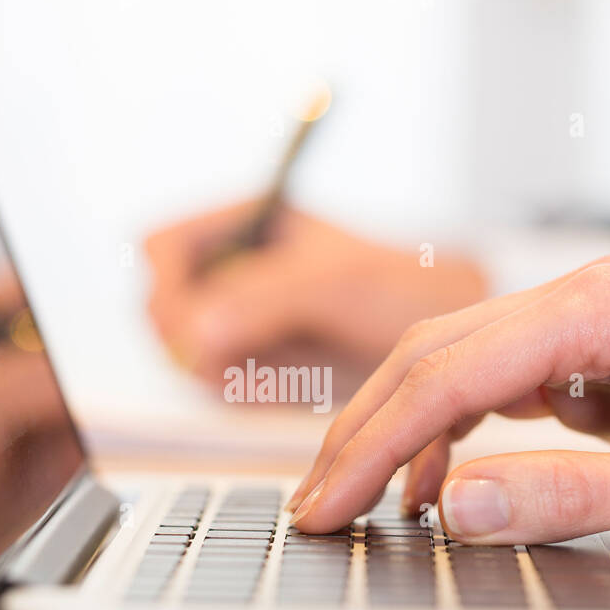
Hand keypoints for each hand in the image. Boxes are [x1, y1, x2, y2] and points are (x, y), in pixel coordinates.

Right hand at [144, 201, 485, 381]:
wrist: (448, 337)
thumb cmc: (402, 284)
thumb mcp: (331, 282)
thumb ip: (261, 300)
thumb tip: (197, 332)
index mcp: (245, 221)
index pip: (161, 247)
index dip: (169, 286)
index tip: (196, 321)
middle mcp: (234, 268)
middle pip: (165, 308)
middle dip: (197, 336)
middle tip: (242, 352)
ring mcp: (242, 318)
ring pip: (189, 351)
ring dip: (226, 366)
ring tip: (286, 359)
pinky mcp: (258, 362)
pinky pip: (224, 383)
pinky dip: (250, 388)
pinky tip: (294, 378)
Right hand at [286, 255, 609, 545]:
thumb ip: (565, 497)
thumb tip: (457, 511)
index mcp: (599, 311)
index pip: (450, 378)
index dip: (375, 446)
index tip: (326, 501)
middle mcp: (577, 297)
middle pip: (431, 357)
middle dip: (364, 434)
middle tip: (314, 502)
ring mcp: (576, 317)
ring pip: (448, 364)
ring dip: (395, 431)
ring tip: (354, 497)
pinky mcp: (579, 347)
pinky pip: (487, 384)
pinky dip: (447, 434)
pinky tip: (431, 486)